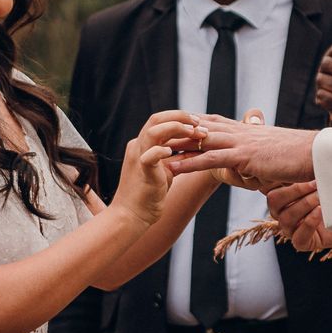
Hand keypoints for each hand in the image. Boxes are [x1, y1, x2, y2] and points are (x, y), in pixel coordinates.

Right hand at [113, 111, 203, 225]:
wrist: (132, 216)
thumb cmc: (149, 194)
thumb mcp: (166, 170)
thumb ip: (176, 156)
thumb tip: (196, 146)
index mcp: (142, 144)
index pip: (159, 120)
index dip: (179, 117)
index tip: (198, 121)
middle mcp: (137, 146)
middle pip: (156, 119)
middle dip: (180, 116)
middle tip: (199, 123)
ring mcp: (137, 157)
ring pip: (153, 131)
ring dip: (177, 128)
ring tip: (195, 132)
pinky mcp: (142, 171)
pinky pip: (150, 156)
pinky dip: (162, 151)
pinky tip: (174, 152)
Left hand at [165, 116, 316, 188]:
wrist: (317, 154)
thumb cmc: (300, 156)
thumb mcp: (275, 153)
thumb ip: (260, 154)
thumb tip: (255, 163)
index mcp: (247, 130)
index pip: (213, 123)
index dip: (192, 124)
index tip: (173, 126)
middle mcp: (240, 132)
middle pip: (201, 129)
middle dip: (177, 132)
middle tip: (154, 135)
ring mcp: (241, 142)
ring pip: (201, 142)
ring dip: (176, 147)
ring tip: (154, 152)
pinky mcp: (244, 156)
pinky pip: (211, 159)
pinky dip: (189, 163)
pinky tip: (173, 168)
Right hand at [266, 181, 331, 252]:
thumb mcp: (323, 185)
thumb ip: (313, 176)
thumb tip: (314, 160)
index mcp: (284, 199)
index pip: (273, 191)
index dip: (286, 182)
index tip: (308, 175)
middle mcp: (283, 214)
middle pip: (274, 202)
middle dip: (296, 191)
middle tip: (316, 184)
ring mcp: (290, 229)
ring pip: (286, 218)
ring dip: (305, 204)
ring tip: (320, 198)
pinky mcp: (301, 242)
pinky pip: (298, 235)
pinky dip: (309, 222)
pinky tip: (320, 212)